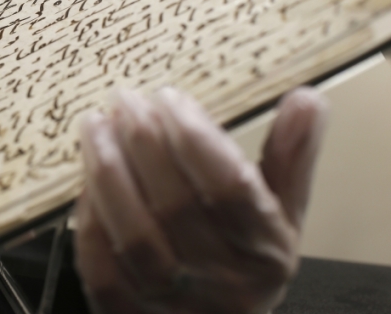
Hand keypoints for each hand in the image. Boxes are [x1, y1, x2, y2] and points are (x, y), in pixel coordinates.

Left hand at [76, 86, 326, 313]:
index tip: (169, 98)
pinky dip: (89, 220)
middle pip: (175, 206)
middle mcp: (222, 281)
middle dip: (143, 143)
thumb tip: (307, 98)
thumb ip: (290, 156)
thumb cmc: (244, 261)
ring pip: (134, 237)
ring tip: (94, 126)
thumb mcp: (281, 213)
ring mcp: (173, 302)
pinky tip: (83, 180)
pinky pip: (100, 268)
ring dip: (108, 172)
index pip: (230, 187)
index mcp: (265, 249)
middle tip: (124, 100)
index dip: (194, 137)